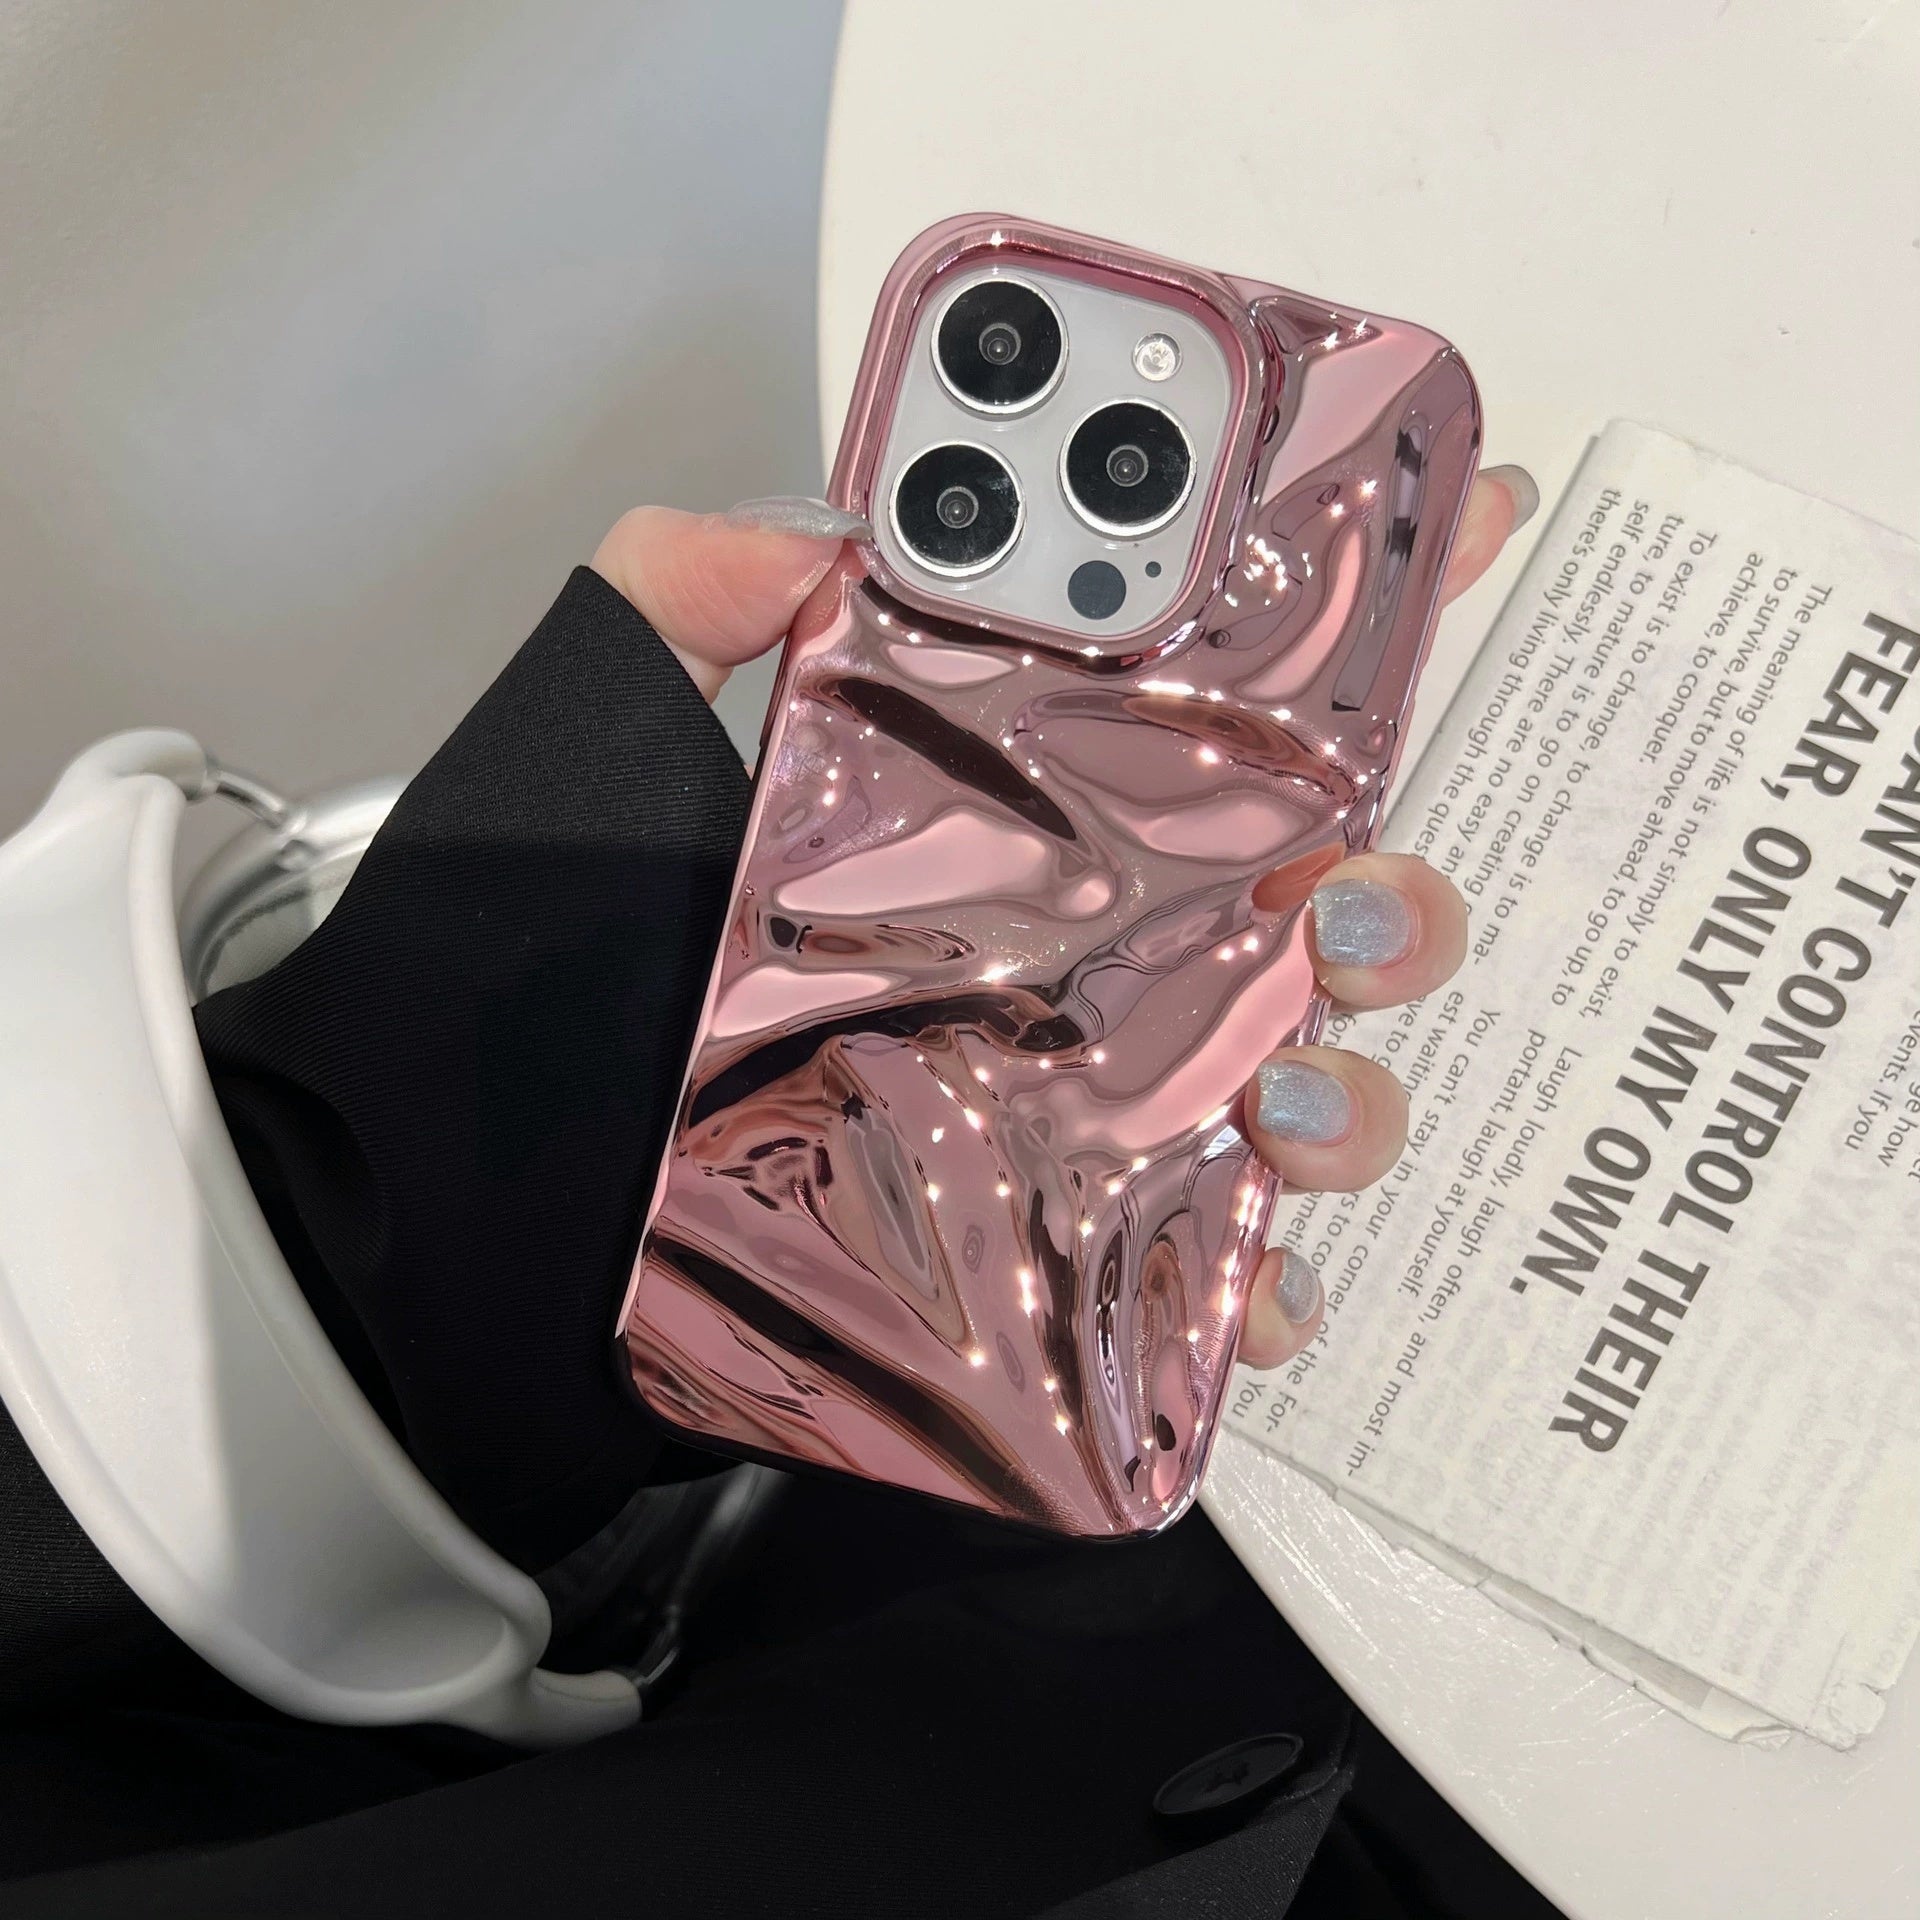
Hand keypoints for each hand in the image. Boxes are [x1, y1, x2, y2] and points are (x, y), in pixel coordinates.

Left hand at [593, 467, 1535, 1374]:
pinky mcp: (1036, 1263)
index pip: (1184, 698)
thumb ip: (685, 596)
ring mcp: (1055, 1115)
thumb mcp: (582, 752)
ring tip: (1290, 1085)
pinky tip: (1258, 1276)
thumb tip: (831, 521)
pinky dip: (1262, 1290)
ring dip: (1351, 1086)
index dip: (1332, 602)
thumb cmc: (514, 988)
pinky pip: (1201, 1284)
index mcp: (979, 818)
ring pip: (1290, 1092)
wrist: (449, 1243)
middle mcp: (1050, 960)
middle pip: (1297, 908)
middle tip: (1362, 881)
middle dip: (1391, 883)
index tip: (1458, 511)